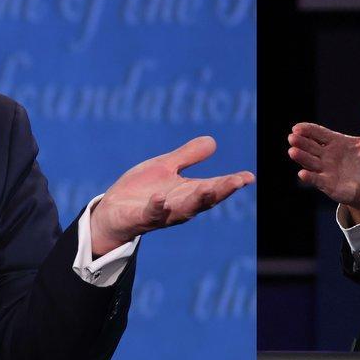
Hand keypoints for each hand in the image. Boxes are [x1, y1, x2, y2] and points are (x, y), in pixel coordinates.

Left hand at [89, 136, 254, 253]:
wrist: (111, 213)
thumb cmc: (140, 191)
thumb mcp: (165, 167)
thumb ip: (187, 156)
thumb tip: (213, 141)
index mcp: (187, 193)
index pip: (214, 187)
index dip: (231, 183)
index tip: (248, 177)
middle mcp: (179, 206)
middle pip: (204, 199)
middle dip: (220, 191)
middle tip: (236, 182)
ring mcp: (161, 215)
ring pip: (182, 210)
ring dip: (196, 201)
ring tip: (208, 188)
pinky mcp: (140, 219)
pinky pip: (151, 215)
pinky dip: (157, 208)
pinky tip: (160, 198)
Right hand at [288, 101, 359, 221]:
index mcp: (335, 142)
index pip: (318, 133)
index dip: (307, 129)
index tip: (297, 127)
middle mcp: (327, 156)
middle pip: (310, 146)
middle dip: (301, 142)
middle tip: (292, 137)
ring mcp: (326, 171)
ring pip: (310, 162)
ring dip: (301, 157)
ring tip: (292, 151)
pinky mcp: (329, 186)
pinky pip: (318, 180)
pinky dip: (310, 177)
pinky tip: (302, 173)